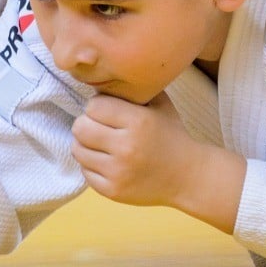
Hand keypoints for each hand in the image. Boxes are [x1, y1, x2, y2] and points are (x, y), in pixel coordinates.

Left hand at [71, 92, 203, 207]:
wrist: (187, 177)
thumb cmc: (171, 135)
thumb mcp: (160, 104)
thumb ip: (134, 88)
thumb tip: (101, 76)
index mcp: (138, 122)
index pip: (93, 106)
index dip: (98, 107)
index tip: (108, 112)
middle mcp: (126, 147)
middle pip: (80, 127)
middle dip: (87, 124)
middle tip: (99, 127)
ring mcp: (118, 172)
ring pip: (78, 150)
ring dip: (86, 144)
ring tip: (101, 144)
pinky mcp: (112, 190)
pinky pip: (84, 171)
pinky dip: (91, 164)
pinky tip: (106, 161)